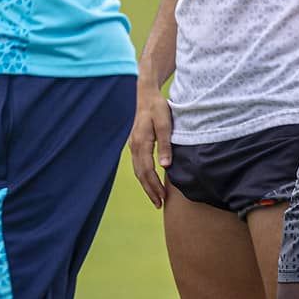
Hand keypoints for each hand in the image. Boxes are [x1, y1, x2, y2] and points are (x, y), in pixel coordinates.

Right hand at [128, 85, 172, 207]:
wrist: (146, 94)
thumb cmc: (158, 108)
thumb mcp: (165, 124)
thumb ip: (166, 145)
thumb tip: (165, 166)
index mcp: (141, 142)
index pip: (147, 170)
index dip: (154, 186)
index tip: (163, 199)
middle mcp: (134, 145)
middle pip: (140, 173)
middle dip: (149, 190)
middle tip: (159, 204)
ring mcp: (133, 144)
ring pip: (137, 169)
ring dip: (145, 184)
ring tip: (155, 197)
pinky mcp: (135, 142)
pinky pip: (138, 163)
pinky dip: (143, 175)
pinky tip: (150, 179)